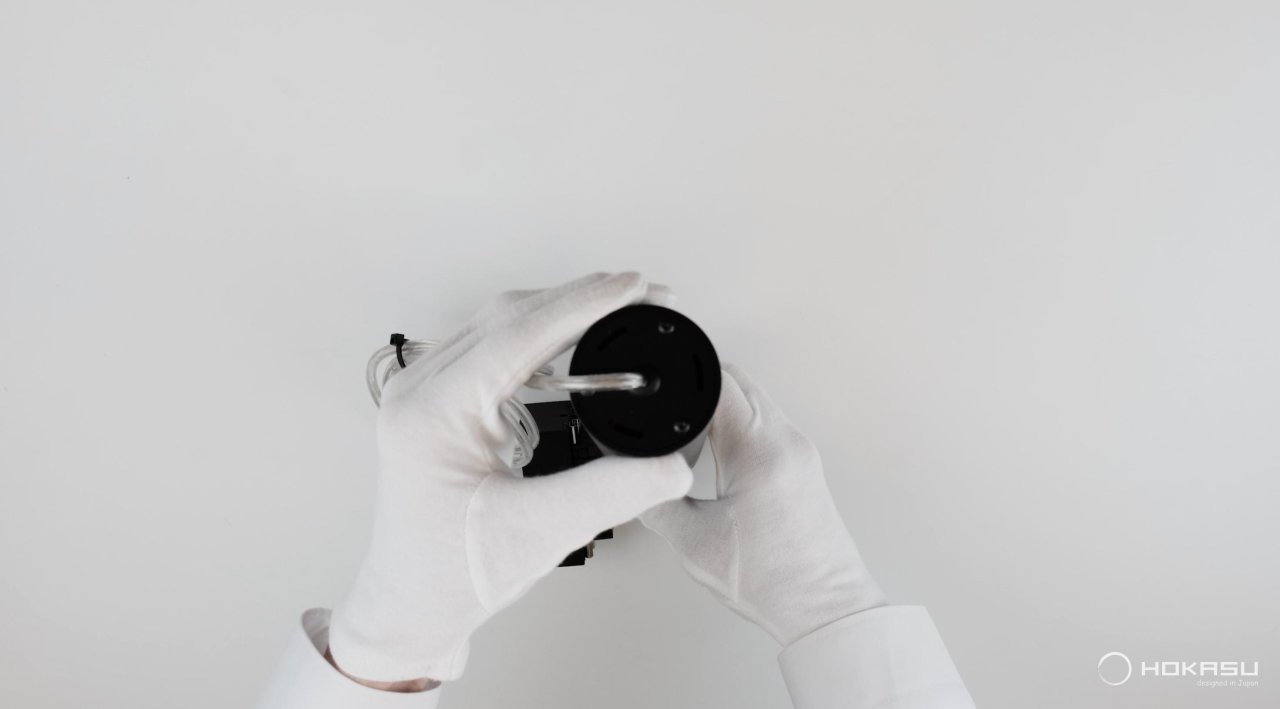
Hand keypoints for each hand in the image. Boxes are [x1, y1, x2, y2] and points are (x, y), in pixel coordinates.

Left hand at [329, 272, 693, 682]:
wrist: (411, 607)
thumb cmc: (451, 576)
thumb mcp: (537, 534)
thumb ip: (609, 492)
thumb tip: (670, 463)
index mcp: (431, 414)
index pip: (516, 335)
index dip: (582, 306)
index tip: (633, 287)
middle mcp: (420, 393)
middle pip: (508, 316)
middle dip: (581, 299)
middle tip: (644, 293)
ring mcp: (426, 394)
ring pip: (500, 324)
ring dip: (562, 312)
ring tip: (620, 309)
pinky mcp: (440, 403)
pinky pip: (493, 347)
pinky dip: (542, 337)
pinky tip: (577, 339)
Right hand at [641, 363, 885, 646]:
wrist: (823, 609)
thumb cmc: (775, 583)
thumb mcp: (693, 543)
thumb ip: (655, 502)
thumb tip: (632, 481)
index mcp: (761, 453)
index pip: (718, 383)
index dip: (681, 379)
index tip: (659, 392)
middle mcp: (787, 442)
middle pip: (738, 381)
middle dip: (698, 389)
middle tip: (671, 417)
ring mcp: (801, 450)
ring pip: (755, 398)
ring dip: (722, 406)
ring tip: (696, 436)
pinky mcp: (804, 463)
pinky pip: (767, 421)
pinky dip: (741, 424)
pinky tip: (723, 452)